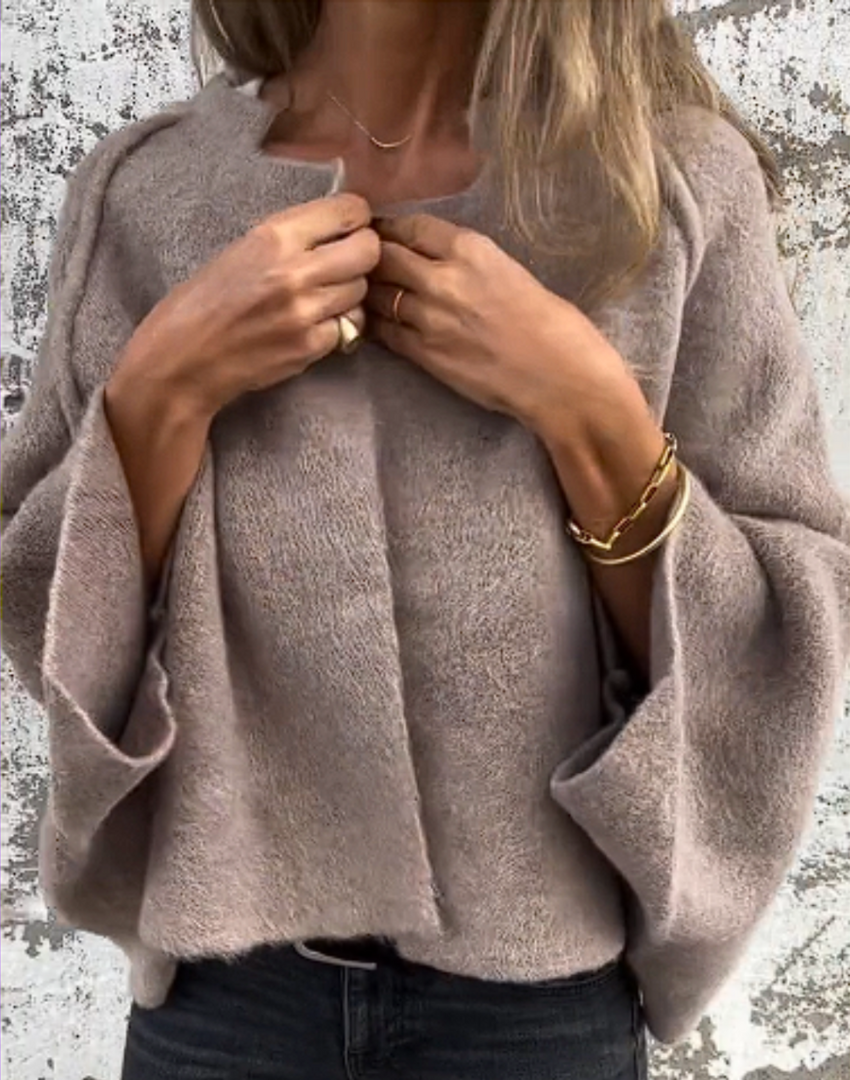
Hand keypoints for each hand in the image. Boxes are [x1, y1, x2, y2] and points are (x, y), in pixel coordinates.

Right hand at [115, 194, 379, 418]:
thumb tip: (337, 228)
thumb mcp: (241, 249)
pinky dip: (339, 325)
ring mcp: (306, 313)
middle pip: (368, 252)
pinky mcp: (310, 347)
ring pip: (361, 291)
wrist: (182, 359)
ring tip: (324, 295)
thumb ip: (291, 237)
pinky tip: (314, 324)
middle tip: (348, 261)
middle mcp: (295, 271)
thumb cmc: (203, 301)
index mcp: (274, 236)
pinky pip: (349, 327)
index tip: (351, 226)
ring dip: (350, 292)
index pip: (349, 212)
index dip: (357, 218)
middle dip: (364, 254)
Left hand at [366, 215, 632, 437]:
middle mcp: (444, 279)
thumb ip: (472, 264)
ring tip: (362, 290)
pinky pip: (384, 333)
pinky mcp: (426, 355)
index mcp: (473, 250)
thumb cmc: (555, 326)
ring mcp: (430, 319)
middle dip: (370, 257)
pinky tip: (372, 322)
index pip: (412, 227)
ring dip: (368, 291)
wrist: (561, 380)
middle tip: (360, 261)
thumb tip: (442, 262)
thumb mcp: (513, 272)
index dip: (390, 228)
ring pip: (379, 295)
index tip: (379, 231)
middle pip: (385, 258)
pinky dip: (375, 324)